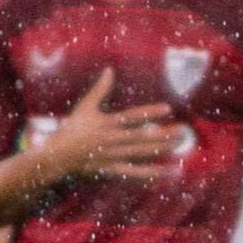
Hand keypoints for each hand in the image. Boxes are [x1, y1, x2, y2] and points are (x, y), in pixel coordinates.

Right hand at [41, 70, 182, 186]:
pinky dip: (151, 172)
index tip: (168, 109)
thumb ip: (100, 89)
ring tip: (178, 144)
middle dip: (163, 134)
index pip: (132, 117)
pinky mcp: (112, 169)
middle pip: (142, 137)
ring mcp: (113, 156)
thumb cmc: (73, 129)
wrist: (58, 155)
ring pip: (141, 153)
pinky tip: (167, 170)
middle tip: (183, 130)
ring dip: (161, 149)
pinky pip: (134, 172)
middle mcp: (112, 140)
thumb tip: (109, 69)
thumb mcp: (85, 107)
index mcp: (107, 124)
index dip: (150, 113)